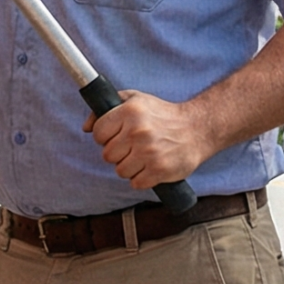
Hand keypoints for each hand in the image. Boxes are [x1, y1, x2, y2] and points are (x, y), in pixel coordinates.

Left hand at [84, 90, 213, 191]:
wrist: (197, 128)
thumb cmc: (163, 114)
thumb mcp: (136, 100)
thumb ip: (107, 107)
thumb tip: (86, 127)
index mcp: (130, 111)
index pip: (98, 133)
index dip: (105, 136)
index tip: (117, 136)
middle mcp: (138, 131)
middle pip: (107, 154)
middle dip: (118, 153)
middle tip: (132, 147)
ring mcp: (149, 152)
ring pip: (120, 171)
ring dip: (130, 167)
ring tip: (144, 156)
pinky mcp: (159, 170)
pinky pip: (136, 183)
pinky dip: (142, 178)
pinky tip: (151, 166)